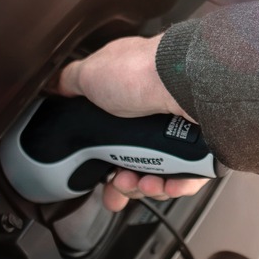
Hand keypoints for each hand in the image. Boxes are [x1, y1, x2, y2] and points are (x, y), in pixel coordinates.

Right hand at [56, 34, 209, 211]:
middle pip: (137, 165)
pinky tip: (167, 183)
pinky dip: (176, 186)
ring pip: (161, 175)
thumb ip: (72, 81)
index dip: (105, 164)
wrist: (182, 82)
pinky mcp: (202, 148)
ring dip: (147, 186)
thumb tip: (57, 87)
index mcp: (130, 99)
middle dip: (124, 182)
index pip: (115, 141)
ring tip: (144, 181)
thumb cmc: (141, 71)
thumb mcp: (90, 72)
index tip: (100, 178)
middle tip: (120, 182)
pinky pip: (189, 178)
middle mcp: (156, 115)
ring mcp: (181, 132)